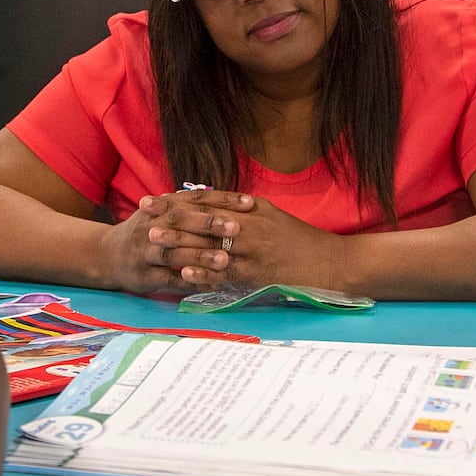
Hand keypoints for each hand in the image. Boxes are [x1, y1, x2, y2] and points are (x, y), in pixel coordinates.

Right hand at [104, 188, 253, 292]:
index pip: (194, 199)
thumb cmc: (146, 232)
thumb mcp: (162, 212)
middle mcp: (151, 226)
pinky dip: (190, 282)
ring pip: (174, 253)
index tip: (248, 202)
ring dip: (200, 256)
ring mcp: (146, 252)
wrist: (107, 255)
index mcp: (161, 208)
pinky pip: (169, 279)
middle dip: (210, 224)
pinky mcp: (144, 276)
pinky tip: (212, 285)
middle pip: (181, 222)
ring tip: (225, 260)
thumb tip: (226, 197)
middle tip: (237, 228)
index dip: (221, 199)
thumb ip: (190, 206)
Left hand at [155, 194, 345, 290]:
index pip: (207, 204)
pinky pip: (226, 274)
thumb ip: (243, 208)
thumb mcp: (273, 215)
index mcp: (252, 211)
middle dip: (171, 218)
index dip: (177, 202)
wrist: (332, 264)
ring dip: (180, 243)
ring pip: (210, 247)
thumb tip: (215, 201)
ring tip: (153, 241)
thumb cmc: (301, 241)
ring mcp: (253, 253)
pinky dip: (204, 273)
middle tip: (143, 215)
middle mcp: (250, 228)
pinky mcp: (258, 276)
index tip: (153, 199)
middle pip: (203, 222)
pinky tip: (183, 273)